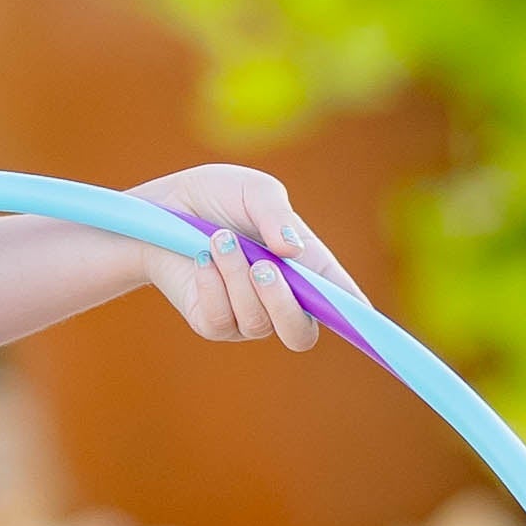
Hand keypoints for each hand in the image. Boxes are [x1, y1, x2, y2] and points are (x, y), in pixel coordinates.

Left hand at [135, 164, 340, 351]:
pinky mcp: (212, 322)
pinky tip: (202, 258)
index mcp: (307, 269)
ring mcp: (246, 316)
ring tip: (220, 238)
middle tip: (263, 265)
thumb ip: (275, 214)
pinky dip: (212, 286)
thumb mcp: (253, 190)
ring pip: (257, 322)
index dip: (356, 318)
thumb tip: (292, 250)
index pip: (342, 304)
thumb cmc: (217, 197)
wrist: (163, 208)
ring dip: (237, 277)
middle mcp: (281, 299)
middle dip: (284, 303)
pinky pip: (220, 320)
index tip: (362, 320)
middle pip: (301, 335)